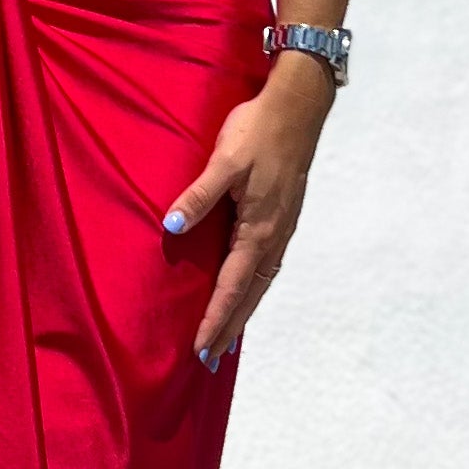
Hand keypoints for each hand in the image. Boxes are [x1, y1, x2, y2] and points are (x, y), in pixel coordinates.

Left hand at [165, 61, 333, 366]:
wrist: (297, 108)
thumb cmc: (257, 131)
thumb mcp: (224, 161)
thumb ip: (198, 196)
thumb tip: (171, 227)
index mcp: (258, 229)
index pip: (231, 287)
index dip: (215, 319)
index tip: (200, 348)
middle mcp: (274, 237)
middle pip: (249, 295)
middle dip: (229, 328)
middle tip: (210, 360)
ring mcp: (283, 229)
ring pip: (261, 283)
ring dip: (243, 311)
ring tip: (227, 337)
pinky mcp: (284, 218)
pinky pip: (268, 266)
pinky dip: (255, 288)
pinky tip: (247, 289)